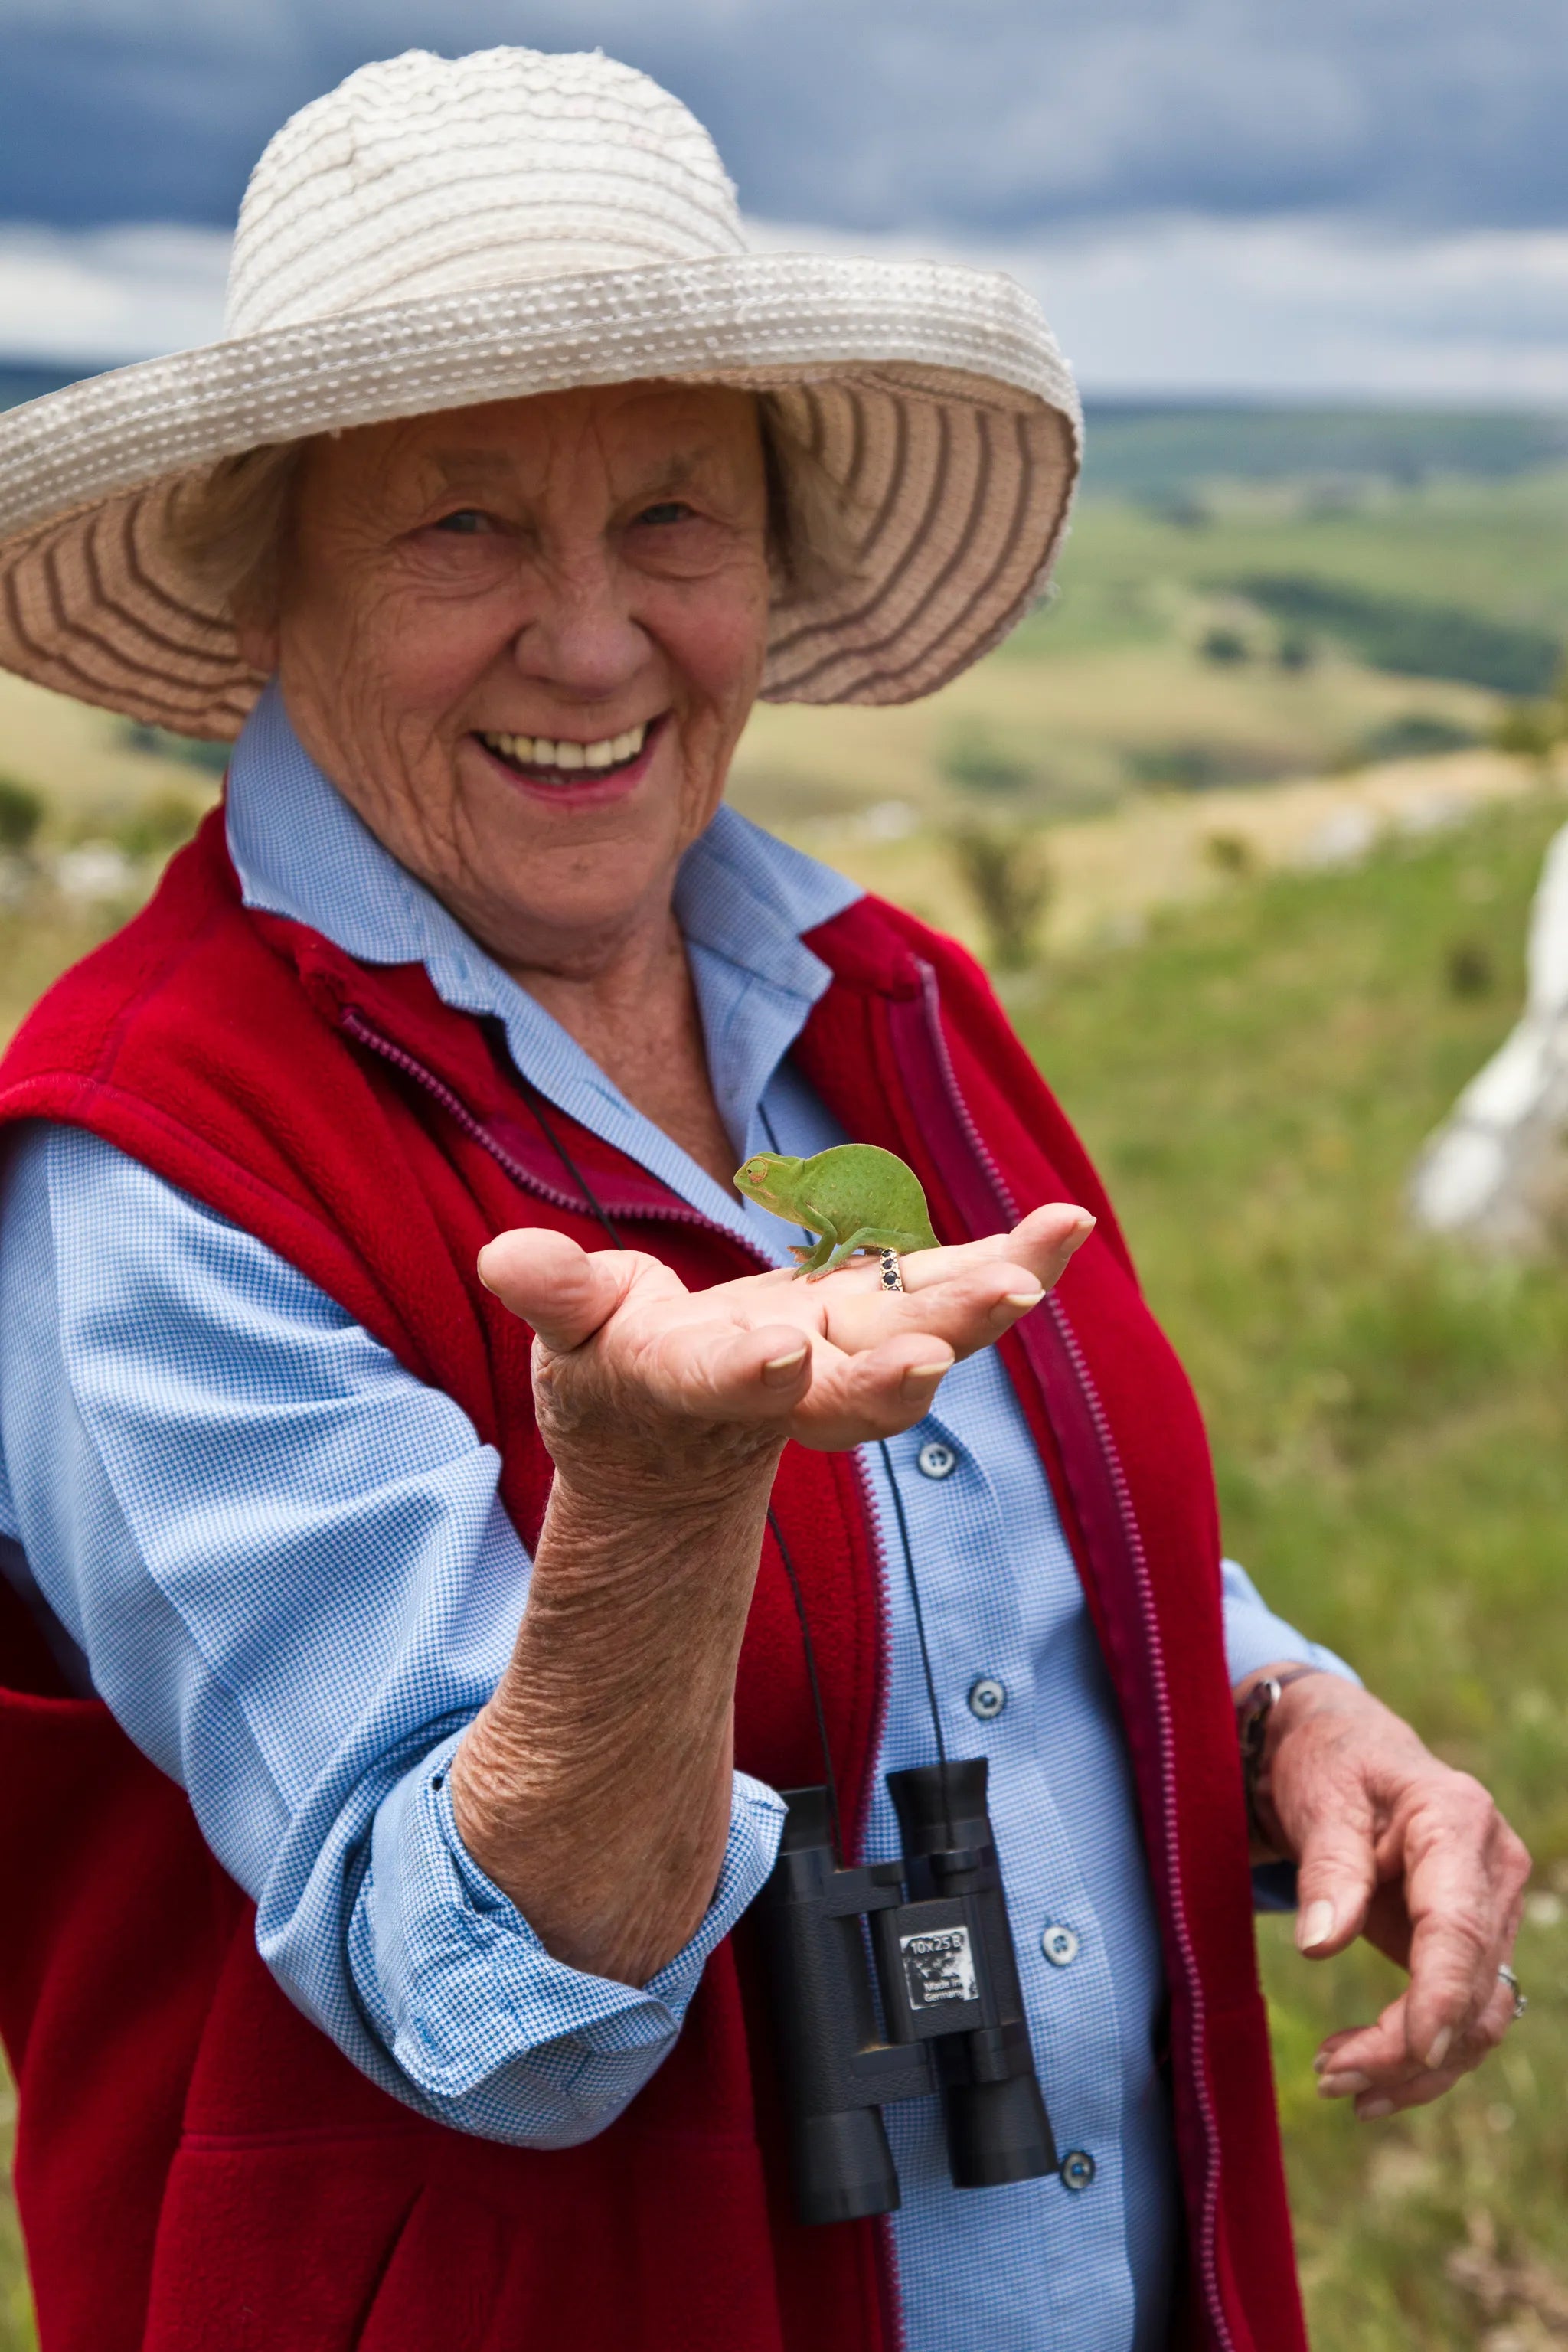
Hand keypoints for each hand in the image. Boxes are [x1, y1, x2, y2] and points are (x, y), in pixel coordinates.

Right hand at [478, 1202, 1093, 1485]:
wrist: (684, 1440)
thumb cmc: (611, 1378)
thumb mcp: (570, 1339)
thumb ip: (555, 1296)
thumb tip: (508, 1258)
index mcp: (695, 1387)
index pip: (720, 1383)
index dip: (745, 1375)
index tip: (776, 1359)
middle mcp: (789, 1384)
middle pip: (850, 1384)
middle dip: (892, 1366)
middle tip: (934, 1350)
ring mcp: (849, 1357)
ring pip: (922, 1337)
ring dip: (979, 1305)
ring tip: (1041, 1260)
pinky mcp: (889, 1321)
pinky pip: (954, 1290)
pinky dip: (1012, 1261)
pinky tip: (1067, 1225)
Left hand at [1247, 1669, 1530, 2119]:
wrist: (1344, 1746)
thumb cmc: (1329, 1763)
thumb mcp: (1319, 1798)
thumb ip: (1327, 1868)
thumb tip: (1319, 1947)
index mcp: (1456, 1819)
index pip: (1460, 1925)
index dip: (1442, 1993)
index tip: (1413, 2049)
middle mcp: (1492, 1868)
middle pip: (1474, 1984)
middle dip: (1408, 2046)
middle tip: (1329, 2077)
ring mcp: (1493, 1908)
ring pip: (1482, 2014)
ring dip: (1418, 2065)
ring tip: (1338, 2083)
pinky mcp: (1475, 1940)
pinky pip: (1466, 2012)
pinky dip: (1422, 2052)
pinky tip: (1368, 2080)